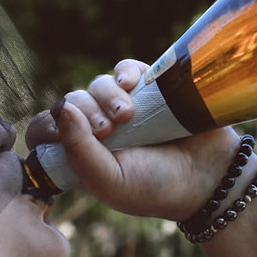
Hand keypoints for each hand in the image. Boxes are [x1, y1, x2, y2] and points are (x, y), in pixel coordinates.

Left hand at [23, 59, 241, 220]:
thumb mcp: (110, 180)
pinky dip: (125, 72)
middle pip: (73, 102)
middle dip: (84, 111)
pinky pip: (126, 69)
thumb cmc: (156, 187)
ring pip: (98, 84)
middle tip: (108, 131)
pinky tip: (133, 84)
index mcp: (83, 155)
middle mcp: (100, 130)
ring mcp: (125, 107)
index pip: (47, 132)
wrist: (209, 177)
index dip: (48, 127)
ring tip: (128, 114)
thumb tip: (61, 108)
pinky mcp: (150, 89)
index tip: (61, 135)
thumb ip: (79, 152)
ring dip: (106, 94)